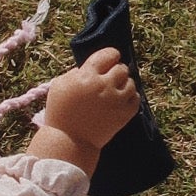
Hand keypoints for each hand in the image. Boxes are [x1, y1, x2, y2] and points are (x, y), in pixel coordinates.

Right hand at [28, 49, 139, 176]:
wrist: (69, 141)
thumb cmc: (60, 113)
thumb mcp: (60, 85)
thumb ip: (75, 72)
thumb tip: (90, 68)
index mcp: (87, 76)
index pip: (108, 54)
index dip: (110, 55)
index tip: (110, 60)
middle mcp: (104, 85)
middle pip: (121, 68)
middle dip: (116, 71)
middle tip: (110, 79)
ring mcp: (116, 100)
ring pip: (131, 82)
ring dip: (124, 85)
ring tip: (115, 92)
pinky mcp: (125, 114)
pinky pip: (136, 98)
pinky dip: (130, 98)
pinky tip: (121, 101)